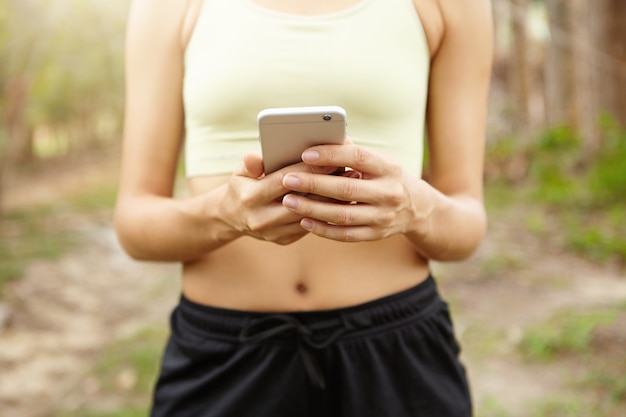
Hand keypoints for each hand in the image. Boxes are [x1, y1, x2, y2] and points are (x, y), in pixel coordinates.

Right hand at [223, 152, 341, 244]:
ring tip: (352, 184)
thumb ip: (251, 164)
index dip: (308, 170)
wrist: (234, 217)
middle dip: (327, 185)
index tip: (330, 159)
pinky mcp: (285, 240)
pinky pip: (311, 226)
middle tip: (351, 171)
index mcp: (250, 197)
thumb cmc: (243, 186)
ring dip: (333, 200)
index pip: (284, 181)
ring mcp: (274, 232)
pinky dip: (327, 212)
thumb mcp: (240, 172)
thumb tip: (255, 157)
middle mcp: (262, 218)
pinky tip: (343, 199)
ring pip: (310, 216)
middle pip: (302, 202)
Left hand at [280, 144, 428, 241]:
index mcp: (388, 167)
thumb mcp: (378, 161)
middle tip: (288, 180)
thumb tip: (320, 138)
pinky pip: (345, 234)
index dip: (331, 155)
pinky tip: (303, 222)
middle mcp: (389, 192)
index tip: (305, 154)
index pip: (358, 157)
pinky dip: (323, 229)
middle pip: (346, 189)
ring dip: (313, 209)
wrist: (416, 207)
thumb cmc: (385, 177)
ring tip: (289, 201)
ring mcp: (383, 216)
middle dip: (314, 184)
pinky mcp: (376, 234)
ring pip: (343, 215)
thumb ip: (351, 152)